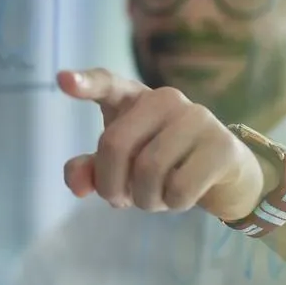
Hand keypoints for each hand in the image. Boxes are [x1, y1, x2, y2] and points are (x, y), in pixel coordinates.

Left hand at [56, 68, 270, 221]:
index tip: (61, 80)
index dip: (85, 83)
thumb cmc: (161, 166)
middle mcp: (165, 99)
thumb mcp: (119, 168)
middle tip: (119, 200)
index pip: (107, 84)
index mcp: (134, 99)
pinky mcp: (222, 145)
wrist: (223, 176)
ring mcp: (198, 118)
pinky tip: (179, 197)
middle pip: (115, 145)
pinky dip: (171, 204)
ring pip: (148, 170)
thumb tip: (77, 185)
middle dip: (110, 184)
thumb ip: (90, 171)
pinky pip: (180, 188)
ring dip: (144, 199)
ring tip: (153, 198)